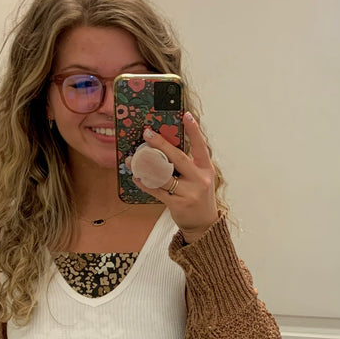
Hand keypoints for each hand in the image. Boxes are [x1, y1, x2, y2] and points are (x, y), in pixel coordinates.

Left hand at [132, 112, 218, 241]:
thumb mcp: (200, 177)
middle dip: (161, 144)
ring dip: (146, 166)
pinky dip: (145, 183)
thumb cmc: (198, 196)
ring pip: (164, 175)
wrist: (204, 224)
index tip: (186, 115)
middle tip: (148, 133)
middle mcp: (199, 179)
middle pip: (178, 158)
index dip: (194, 130)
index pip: (200, 146)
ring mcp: (189, 193)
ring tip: (133, 159)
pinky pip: (157, 190)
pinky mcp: (177, 204)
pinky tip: (136, 176)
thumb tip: (164, 147)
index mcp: (206, 169)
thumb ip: (188, 163)